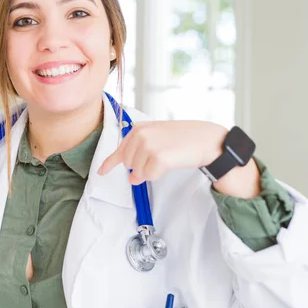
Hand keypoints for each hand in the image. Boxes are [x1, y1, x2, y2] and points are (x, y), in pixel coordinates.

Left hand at [98, 121, 226, 184]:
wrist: (206, 139)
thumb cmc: (184, 139)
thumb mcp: (158, 141)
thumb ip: (141, 156)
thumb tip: (132, 178)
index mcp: (138, 129)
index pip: (120, 150)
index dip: (110, 163)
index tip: (102, 172)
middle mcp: (140, 134)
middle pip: (129, 165)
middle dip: (142, 168)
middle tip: (161, 158)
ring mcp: (148, 145)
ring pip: (138, 172)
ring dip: (151, 171)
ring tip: (168, 158)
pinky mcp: (157, 157)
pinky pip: (149, 176)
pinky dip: (158, 175)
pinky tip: (170, 164)